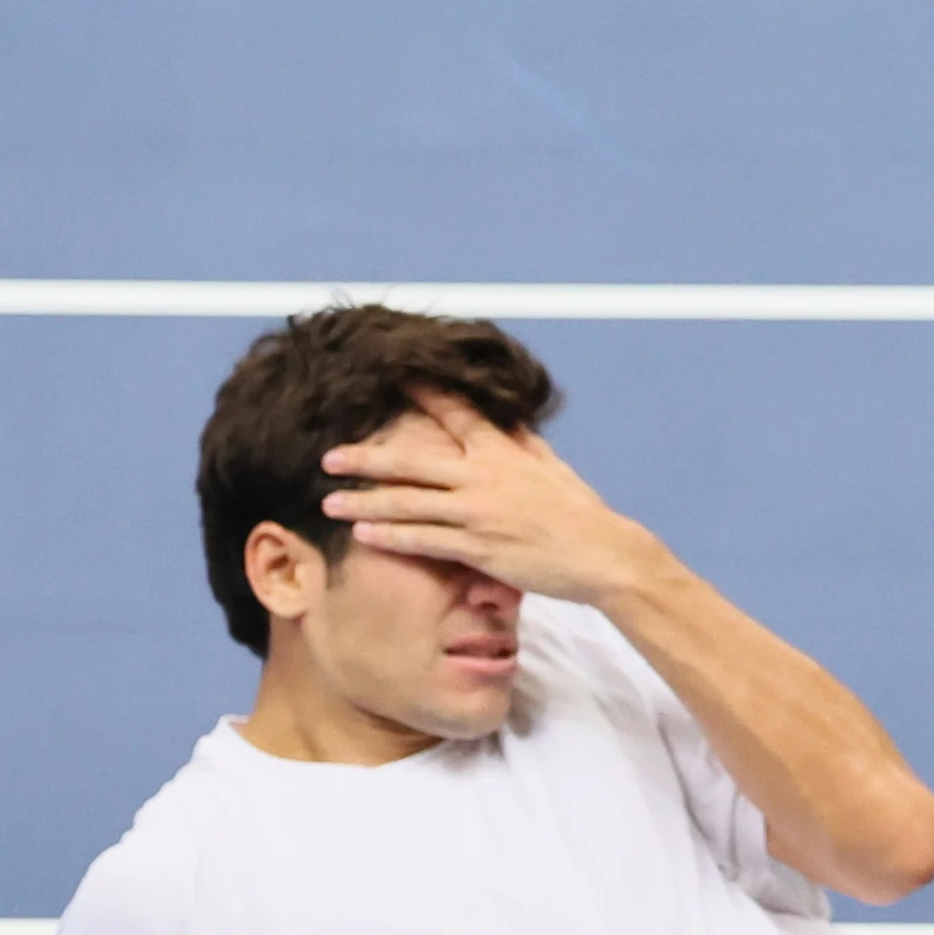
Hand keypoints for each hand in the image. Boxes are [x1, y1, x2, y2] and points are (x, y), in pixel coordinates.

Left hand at [321, 393, 672, 605]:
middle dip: (366, 458)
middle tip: (329, 456)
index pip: (455, 415)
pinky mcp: (479, 547)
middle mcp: (484, 477)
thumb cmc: (582, 514)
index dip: (421, 394)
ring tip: (329, 500)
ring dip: (365, 501)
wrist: (604, 555)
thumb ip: (524, 445)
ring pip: (408, 503)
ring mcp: (478, 513)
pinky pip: (424, 540)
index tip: (390, 380)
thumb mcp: (554, 469)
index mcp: (503, 453)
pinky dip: (391, 536)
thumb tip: (509, 419)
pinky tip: (363, 533)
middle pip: (411, 462)